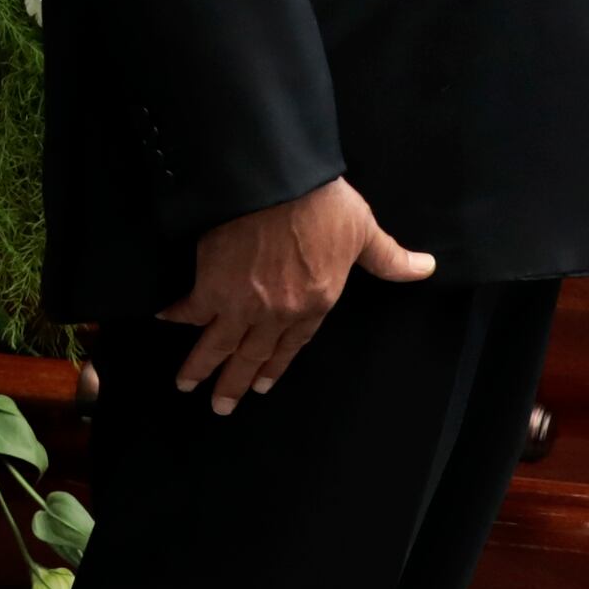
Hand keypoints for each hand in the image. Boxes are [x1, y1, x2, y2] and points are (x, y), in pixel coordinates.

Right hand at [159, 176, 430, 413]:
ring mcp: (242, 302)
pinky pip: (190, 308)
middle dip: (234, 382)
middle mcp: (278, 312)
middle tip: (220, 405)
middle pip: (252, 355)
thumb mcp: (364, 231)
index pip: (292, 345)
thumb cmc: (324, 205)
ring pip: (219, 344)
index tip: (261, 384)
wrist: (279, 182)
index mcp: (315, 304)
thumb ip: (390, 259)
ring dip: (201, 366)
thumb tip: (425, 269)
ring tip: (186, 384)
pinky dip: (175, 315)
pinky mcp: (212, 283)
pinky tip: (162, 321)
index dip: (274, 366)